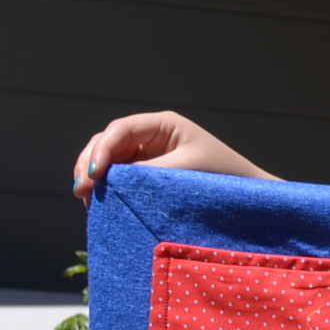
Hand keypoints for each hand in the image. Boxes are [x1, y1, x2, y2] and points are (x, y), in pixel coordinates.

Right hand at [71, 112, 274, 203]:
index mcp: (163, 125)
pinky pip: (119, 176)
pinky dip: (107, 188)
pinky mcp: (148, 173)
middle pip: (107, 142)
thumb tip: (111, 181)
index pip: (121, 130)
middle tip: (81, 191)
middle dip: (90, 164)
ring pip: (109, 160)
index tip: (94, 175)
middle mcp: (152, 135)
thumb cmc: (225, 176)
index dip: (102, 150)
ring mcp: (148, 153)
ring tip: (87, 200)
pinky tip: (101, 204)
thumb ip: (148, 174)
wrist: (248, 195)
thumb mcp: (186, 173)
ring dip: (94, 177)